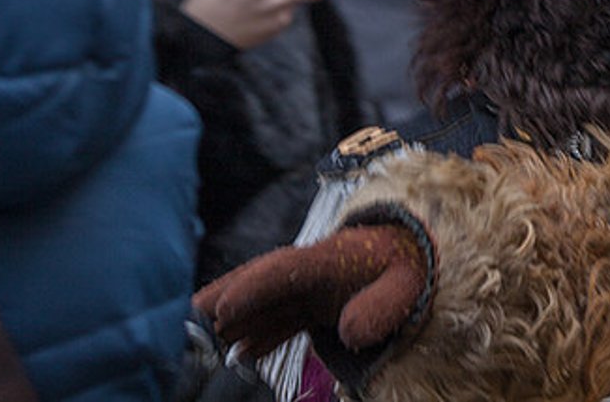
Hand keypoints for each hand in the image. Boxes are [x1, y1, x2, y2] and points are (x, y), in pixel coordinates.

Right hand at [194, 221, 429, 359]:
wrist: (418, 255)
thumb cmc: (412, 264)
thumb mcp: (408, 283)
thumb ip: (381, 306)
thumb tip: (349, 334)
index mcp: (331, 257)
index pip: (284, 270)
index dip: (253, 288)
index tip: (225, 308)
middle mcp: (314, 269)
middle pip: (261, 281)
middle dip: (225, 295)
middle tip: (191, 313)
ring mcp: (312, 286)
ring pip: (266, 302)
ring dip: (236, 318)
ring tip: (205, 338)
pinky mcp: (316, 301)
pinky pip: (282, 318)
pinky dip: (260, 334)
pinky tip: (242, 353)